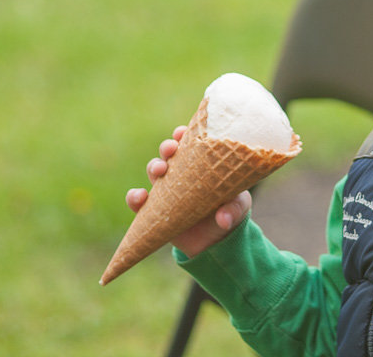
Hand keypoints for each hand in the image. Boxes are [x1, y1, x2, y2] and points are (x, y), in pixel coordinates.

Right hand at [125, 125, 252, 257]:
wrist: (216, 240)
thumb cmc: (230, 212)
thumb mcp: (238, 208)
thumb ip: (232, 211)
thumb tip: (223, 219)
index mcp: (202, 162)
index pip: (191, 142)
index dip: (184, 134)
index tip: (183, 132)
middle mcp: (182, 171)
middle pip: (169, 152)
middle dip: (168, 147)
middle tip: (171, 149)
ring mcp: (167, 189)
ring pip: (154, 170)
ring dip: (154, 167)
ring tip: (159, 171)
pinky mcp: (154, 209)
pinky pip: (138, 201)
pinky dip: (134, 198)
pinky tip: (139, 198)